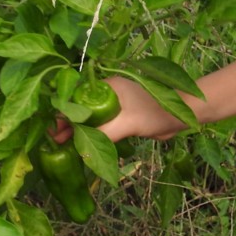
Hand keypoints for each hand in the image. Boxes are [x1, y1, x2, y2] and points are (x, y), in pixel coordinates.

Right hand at [52, 76, 187, 143]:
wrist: (182, 117)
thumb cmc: (156, 113)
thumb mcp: (127, 124)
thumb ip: (104, 134)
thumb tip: (80, 149)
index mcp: (107, 86)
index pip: (76, 98)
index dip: (63, 115)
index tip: (52, 131)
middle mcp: (108, 92)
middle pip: (81, 108)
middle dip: (68, 124)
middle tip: (55, 143)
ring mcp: (116, 104)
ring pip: (91, 117)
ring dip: (79, 130)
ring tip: (64, 146)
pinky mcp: (123, 116)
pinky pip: (102, 125)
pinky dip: (92, 133)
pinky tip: (83, 145)